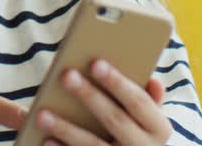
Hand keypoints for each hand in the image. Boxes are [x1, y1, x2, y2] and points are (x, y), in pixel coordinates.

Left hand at [35, 59, 171, 145]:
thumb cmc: (138, 133)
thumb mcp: (149, 120)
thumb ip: (147, 100)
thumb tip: (154, 80)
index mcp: (158, 129)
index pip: (139, 101)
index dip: (118, 82)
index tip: (95, 63)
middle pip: (115, 119)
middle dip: (90, 96)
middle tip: (66, 75)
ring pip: (93, 145)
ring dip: (66, 129)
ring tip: (42, 113)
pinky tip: (46, 140)